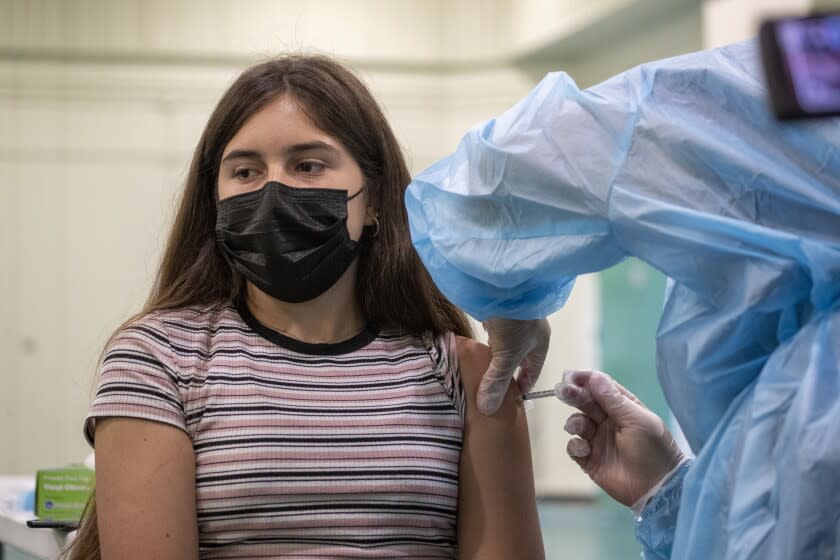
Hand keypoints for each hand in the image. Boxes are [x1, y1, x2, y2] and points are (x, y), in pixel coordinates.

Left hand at [477, 318, 550, 414]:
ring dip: (493, 356)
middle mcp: (529, 332)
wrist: (505, 281)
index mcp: (540, 345)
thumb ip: (496, 382)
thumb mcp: (506, 356)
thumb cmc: (516, 321)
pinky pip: (492, 330)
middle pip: (517, 359)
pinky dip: (485, 340)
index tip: (508, 401)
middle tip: (490, 389)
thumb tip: (487, 409)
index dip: (521, 387)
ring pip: (503, 344)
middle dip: (505, 373)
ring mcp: (514, 319)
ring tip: (480, 371)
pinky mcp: (497, 309)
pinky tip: (475, 347)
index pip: (532, 373)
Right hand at [557, 370, 684, 506]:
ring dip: (575, 422)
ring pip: (577, 423)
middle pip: (585, 402)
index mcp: (623, 407)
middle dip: (574, 395)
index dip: (585, 379)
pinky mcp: (590, 460)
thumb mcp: (637, 420)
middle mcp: (608, 421)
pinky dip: (575, 445)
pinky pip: (574, 447)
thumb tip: (594, 376)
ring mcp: (598, 440)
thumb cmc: (653, 449)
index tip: (571, 376)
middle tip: (562, 390)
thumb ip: (613, 400)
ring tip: (579, 427)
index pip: (601, 387)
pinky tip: (584, 449)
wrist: (657, 488)